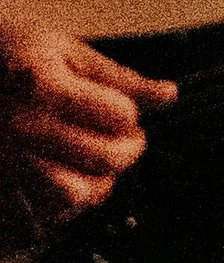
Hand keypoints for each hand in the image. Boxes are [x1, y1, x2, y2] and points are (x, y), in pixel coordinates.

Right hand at [0, 18, 176, 231]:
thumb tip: (169, 96)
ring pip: (73, 195)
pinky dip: (64, 204)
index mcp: (44, 86)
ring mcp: (7, 157)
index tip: (121, 107)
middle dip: (129, 148)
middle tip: (127, 138)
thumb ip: (120, 77)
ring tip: (100, 164)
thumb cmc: (16, 50)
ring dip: (99, 183)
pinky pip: (38, 212)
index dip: (128, 111)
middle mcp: (24, 126)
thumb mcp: (69, 50)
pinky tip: (72, 181)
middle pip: (105, 157)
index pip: (118, 114)